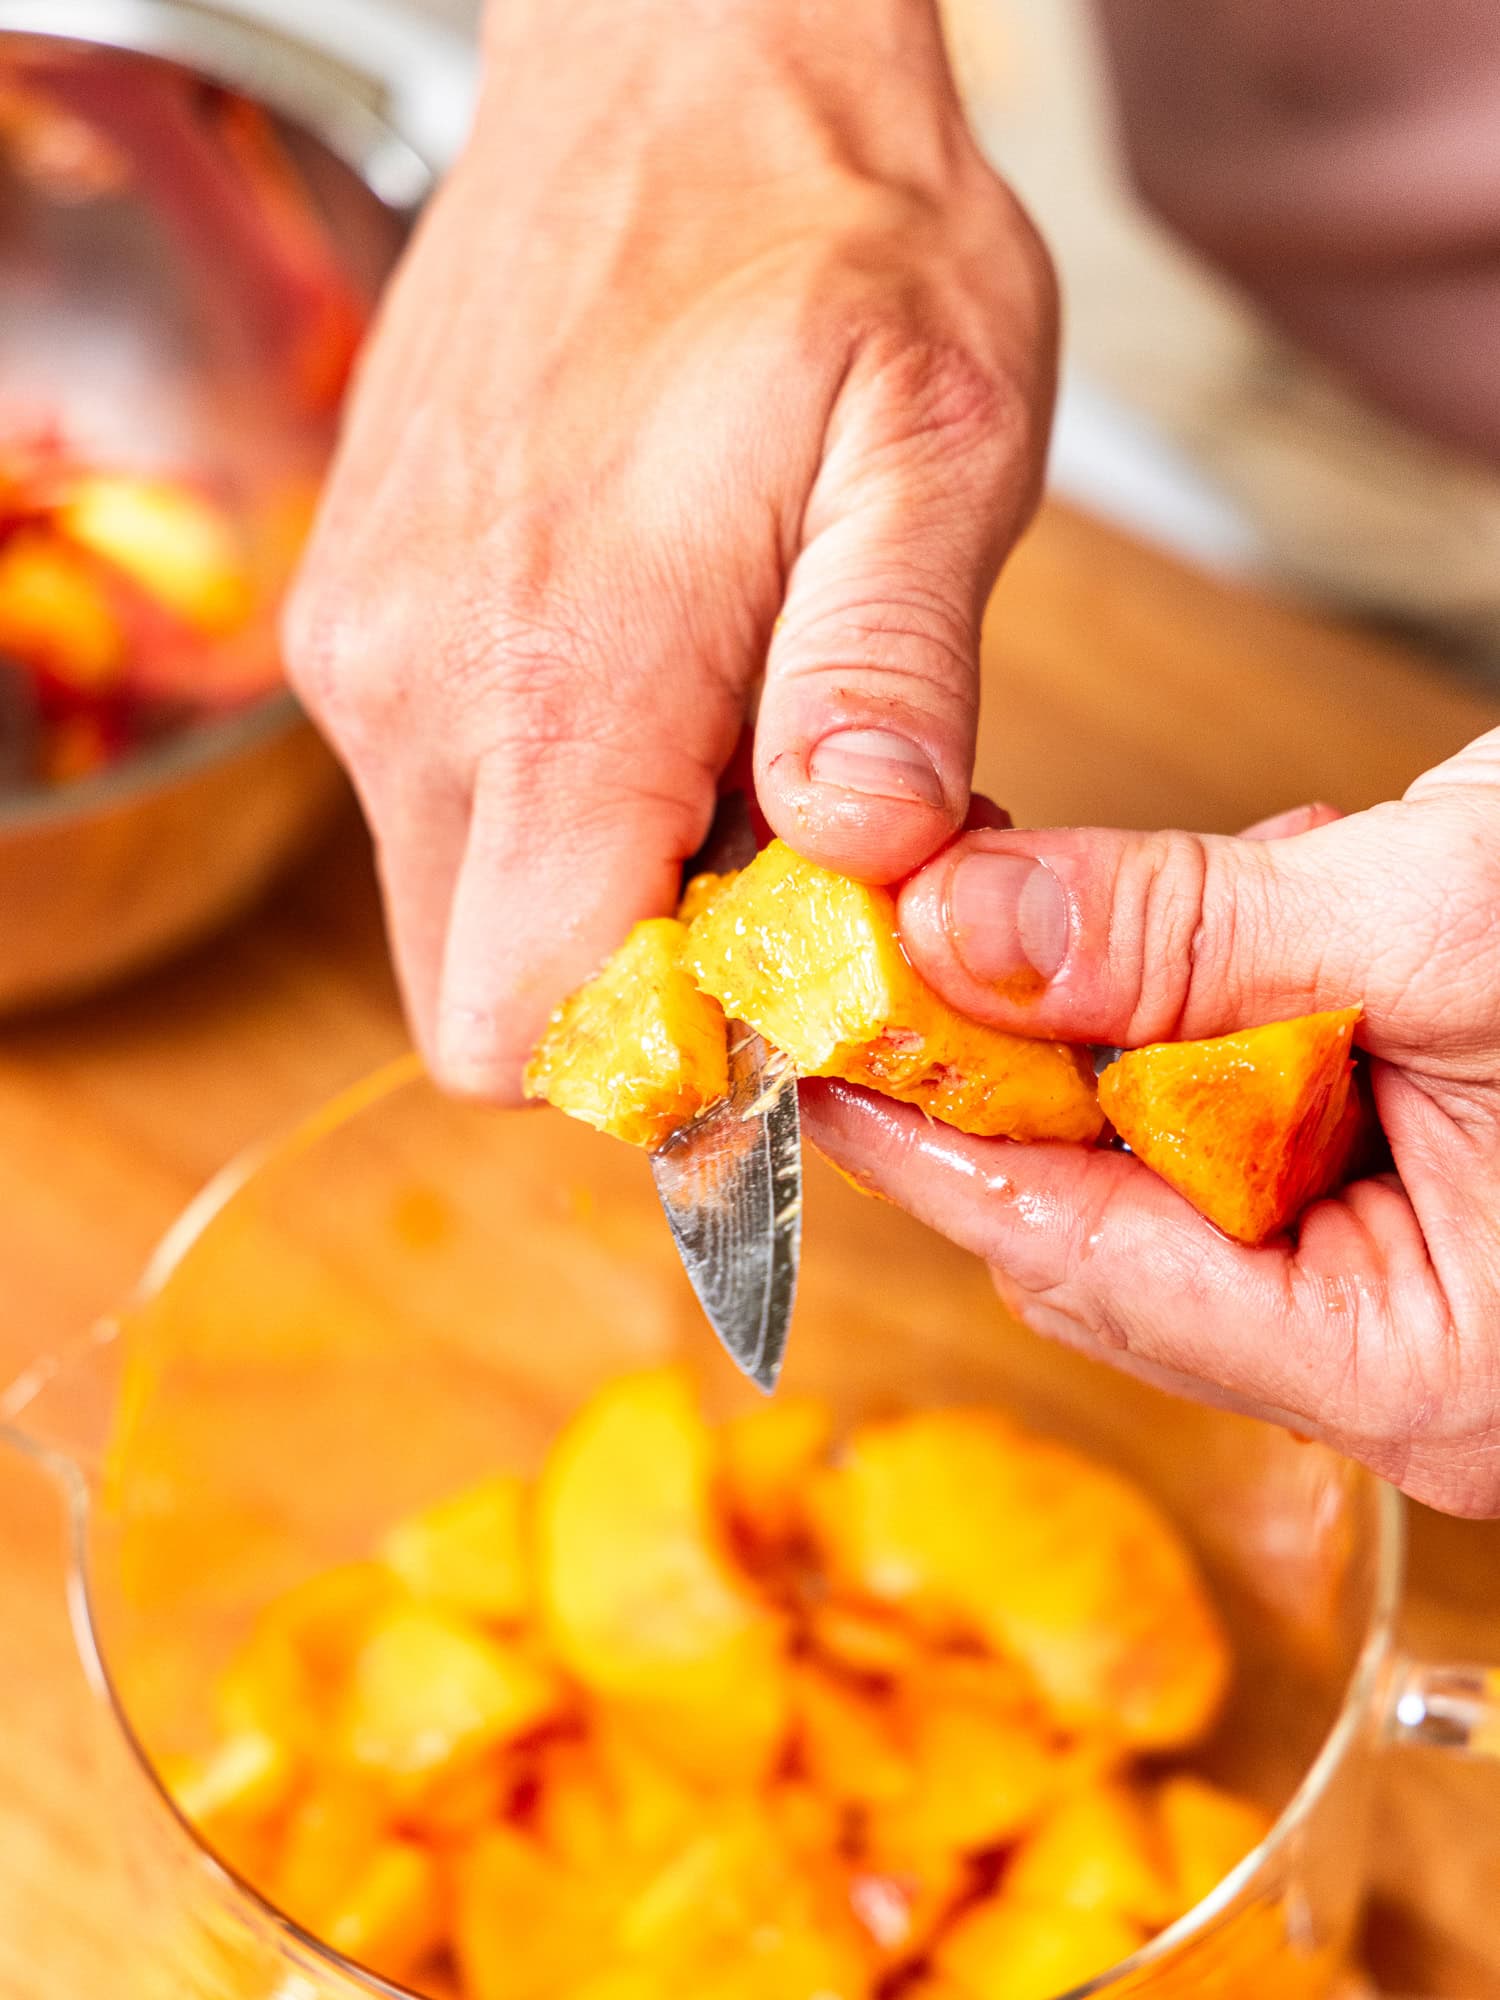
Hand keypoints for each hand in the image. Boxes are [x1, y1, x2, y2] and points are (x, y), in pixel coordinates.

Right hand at [284, 0, 1054, 1094]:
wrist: (671, 57)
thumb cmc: (825, 236)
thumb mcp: (933, 437)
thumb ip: (886, 668)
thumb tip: (858, 857)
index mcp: (557, 679)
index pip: (541, 1026)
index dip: (678, 1060)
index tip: (797, 976)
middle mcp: (414, 689)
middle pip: (495, 997)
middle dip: (650, 987)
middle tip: (792, 851)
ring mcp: (367, 653)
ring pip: (468, 907)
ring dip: (609, 885)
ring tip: (742, 735)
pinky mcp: (363, 619)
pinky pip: (446, 804)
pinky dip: (556, 802)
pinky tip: (663, 679)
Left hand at [804, 740, 1499, 1516]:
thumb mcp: (1449, 918)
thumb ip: (1192, 935)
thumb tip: (962, 927)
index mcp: (1421, 1364)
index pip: (1084, 1256)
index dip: (930, 1131)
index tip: (812, 1030)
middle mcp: (1413, 1372)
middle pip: (1110, 1232)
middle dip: (1016, 1072)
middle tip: (917, 930)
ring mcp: (1425, 1310)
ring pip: (1175, 1184)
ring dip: (1122, 1036)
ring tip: (1110, 908)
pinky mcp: (1434, 1229)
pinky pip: (1260, 1147)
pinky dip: (1220, 1033)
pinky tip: (1259, 926)